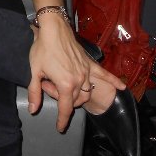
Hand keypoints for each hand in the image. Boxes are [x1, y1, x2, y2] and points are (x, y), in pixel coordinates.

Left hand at [27, 16, 124, 131]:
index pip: (66, 108)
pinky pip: (104, 74)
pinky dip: (113, 81)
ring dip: (75, 94)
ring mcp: (86, 71)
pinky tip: (122, 87)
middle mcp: (79, 80)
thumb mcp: (34, 71)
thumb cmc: (43, 48)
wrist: (53, 28)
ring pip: (85, 92)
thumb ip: (35, 92)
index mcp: (66, 84)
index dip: (62, 120)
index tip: (60, 127)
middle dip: (61, 99)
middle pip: (74, 100)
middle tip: (47, 85)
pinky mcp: (90, 63)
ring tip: (59, 83)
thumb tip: (33, 110)